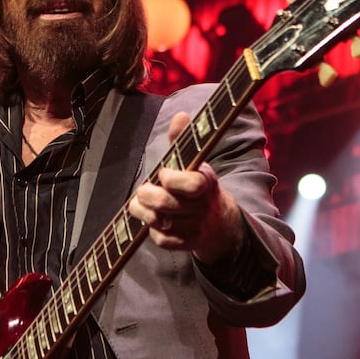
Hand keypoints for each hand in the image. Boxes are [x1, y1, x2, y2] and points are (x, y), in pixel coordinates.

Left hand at [128, 112, 243, 263]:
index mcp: (206, 182)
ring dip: (144, 212)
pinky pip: (163, 241)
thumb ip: (183, 140)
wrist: (218, 220)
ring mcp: (195, 226)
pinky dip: (153, 231)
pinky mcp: (188, 243)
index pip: (192, 185)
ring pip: (160, 222)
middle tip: (144, 190)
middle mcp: (202, 206)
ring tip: (141, 203)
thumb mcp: (193, 162)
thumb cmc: (197, 184)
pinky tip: (153, 221)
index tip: (163, 173)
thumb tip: (180, 115)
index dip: (172, 179)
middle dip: (147, 195)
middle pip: (166, 205)